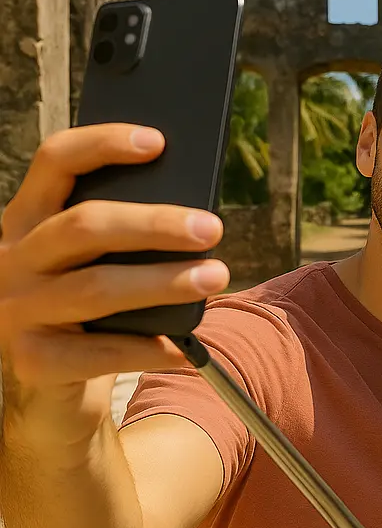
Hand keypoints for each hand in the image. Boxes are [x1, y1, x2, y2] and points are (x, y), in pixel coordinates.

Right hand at [0, 124, 229, 437]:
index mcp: (26, 219)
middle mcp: (11, 259)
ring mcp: (15, 310)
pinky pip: (98, 353)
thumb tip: (193, 217)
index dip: (103, 144)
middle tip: (212, 229)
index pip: (55, 162)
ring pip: (96, 288)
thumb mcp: (93, 261)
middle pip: (84, 225)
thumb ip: (122, 235)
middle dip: (155, 225)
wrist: (49, 385)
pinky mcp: (31, 360)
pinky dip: (148, 349)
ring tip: (215, 277)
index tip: (158, 141)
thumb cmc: (87, 309)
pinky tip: (185, 348)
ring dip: (163, 282)